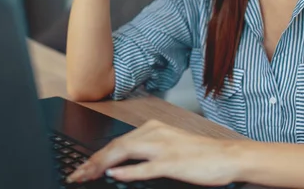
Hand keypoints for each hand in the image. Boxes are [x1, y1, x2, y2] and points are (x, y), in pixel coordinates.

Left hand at [66, 120, 242, 185]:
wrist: (226, 156)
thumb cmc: (199, 154)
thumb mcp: (168, 146)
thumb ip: (145, 151)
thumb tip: (121, 164)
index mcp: (152, 128)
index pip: (117, 142)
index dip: (97, 156)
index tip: (82, 168)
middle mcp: (154, 133)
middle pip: (115, 146)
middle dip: (92, 162)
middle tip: (76, 175)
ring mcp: (162, 147)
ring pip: (123, 153)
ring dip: (101, 166)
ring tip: (86, 176)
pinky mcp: (172, 162)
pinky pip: (144, 167)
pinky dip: (127, 171)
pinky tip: (114, 176)